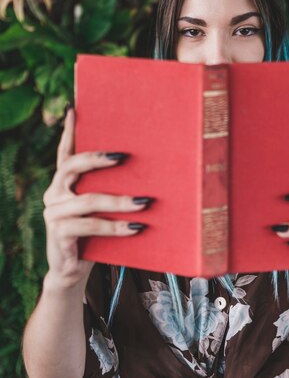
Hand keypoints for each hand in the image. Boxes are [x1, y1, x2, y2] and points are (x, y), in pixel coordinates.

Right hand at [43, 107, 151, 290]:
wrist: (73, 270)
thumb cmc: (94, 233)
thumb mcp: (101, 208)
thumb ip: (109, 188)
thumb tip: (145, 168)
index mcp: (63, 182)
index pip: (65, 152)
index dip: (69, 131)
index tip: (75, 110)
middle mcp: (54, 192)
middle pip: (72, 166)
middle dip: (98, 158)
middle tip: (124, 156)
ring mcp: (53, 212)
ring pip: (88, 200)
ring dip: (120, 202)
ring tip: (146, 203)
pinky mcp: (58, 233)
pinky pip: (90, 226)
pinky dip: (116, 227)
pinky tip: (137, 227)